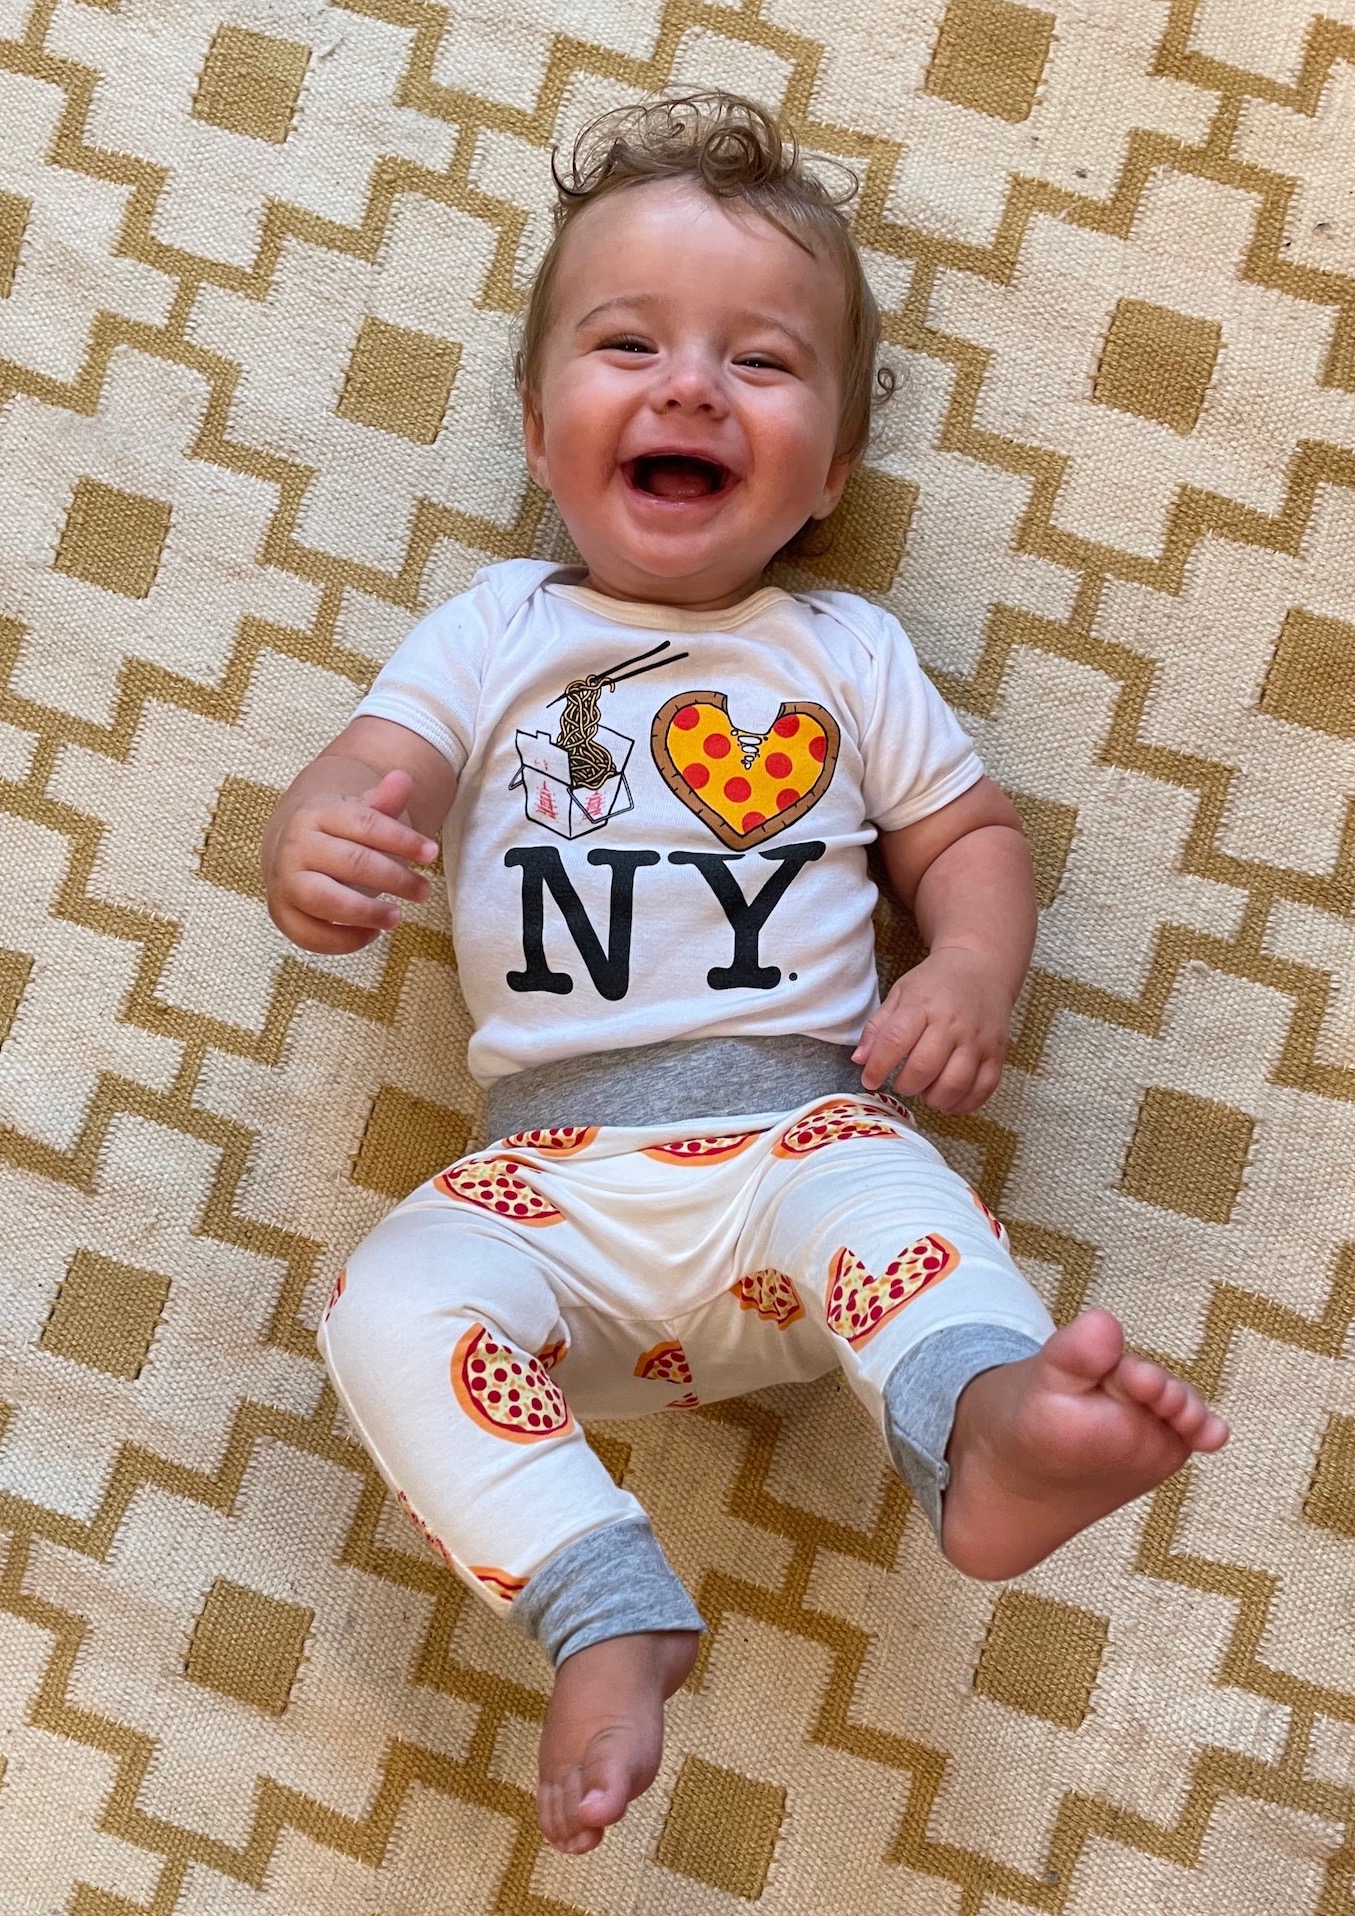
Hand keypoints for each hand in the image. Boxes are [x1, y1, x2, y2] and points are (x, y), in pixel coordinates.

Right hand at [264, 769, 440, 954]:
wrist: (289, 849)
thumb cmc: (338, 834)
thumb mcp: (359, 813)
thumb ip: (382, 802)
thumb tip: (402, 779)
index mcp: (318, 815)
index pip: (364, 824)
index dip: (401, 839)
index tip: (431, 854)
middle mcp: (297, 847)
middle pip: (349, 862)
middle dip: (393, 878)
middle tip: (423, 891)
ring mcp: (285, 882)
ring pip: (323, 900)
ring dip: (364, 912)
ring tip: (396, 917)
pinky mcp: (282, 915)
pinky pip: (309, 935)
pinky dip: (342, 941)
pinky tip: (372, 934)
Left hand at [851, 947, 1014, 1112]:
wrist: (982, 967)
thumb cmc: (936, 983)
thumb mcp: (900, 994)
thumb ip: (879, 1028)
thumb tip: (860, 1060)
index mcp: (923, 1005)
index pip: (896, 1041)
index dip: (878, 1067)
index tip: (870, 1080)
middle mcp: (953, 1023)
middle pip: (924, 1068)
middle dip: (906, 1085)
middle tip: (903, 1083)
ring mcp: (978, 1040)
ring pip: (955, 1084)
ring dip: (935, 1098)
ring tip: (926, 1091)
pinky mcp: (998, 1053)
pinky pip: (984, 1089)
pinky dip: (964, 1104)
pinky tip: (950, 1100)